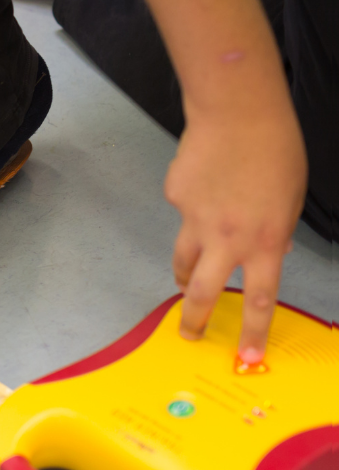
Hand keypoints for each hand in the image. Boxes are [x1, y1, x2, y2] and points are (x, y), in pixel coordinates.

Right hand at [166, 103, 305, 362]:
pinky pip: (184, 212)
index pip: (259, 299)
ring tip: (183, 279)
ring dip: (183, 275)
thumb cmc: (276, 151)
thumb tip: (271, 249)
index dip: (252, 332)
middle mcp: (226, 238)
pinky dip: (193, 208)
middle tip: (189, 333)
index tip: (246, 356)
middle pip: (202, 291)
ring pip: (183, 259)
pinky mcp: (176, 197)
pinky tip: (204, 184)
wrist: (237, 114)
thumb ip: (279, 231)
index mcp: (264, 241)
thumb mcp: (292, 198)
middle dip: (193, 319)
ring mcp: (195, 218)